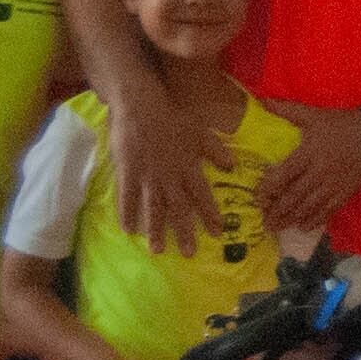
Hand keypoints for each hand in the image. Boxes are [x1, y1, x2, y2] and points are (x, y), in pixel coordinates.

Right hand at [105, 89, 232, 254]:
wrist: (141, 106)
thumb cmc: (172, 117)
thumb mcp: (201, 132)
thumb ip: (216, 151)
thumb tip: (233, 167)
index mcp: (189, 167)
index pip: (203, 196)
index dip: (210, 215)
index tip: (218, 233)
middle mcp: (170, 177)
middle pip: (178, 209)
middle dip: (184, 232)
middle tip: (188, 253)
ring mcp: (148, 177)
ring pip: (153, 209)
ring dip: (156, 231)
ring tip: (157, 250)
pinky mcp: (128, 173)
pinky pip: (127, 199)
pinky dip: (127, 215)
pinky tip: (128, 231)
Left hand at [254, 103, 360, 234]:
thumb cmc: (342, 123)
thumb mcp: (314, 114)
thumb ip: (286, 110)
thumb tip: (261, 101)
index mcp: (309, 152)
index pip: (284, 175)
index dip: (269, 189)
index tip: (258, 199)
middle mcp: (319, 171)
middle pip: (295, 195)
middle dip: (278, 211)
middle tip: (266, 222)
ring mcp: (334, 184)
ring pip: (310, 206)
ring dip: (293, 218)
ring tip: (280, 227)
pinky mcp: (347, 192)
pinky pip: (329, 210)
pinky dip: (315, 220)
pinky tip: (304, 226)